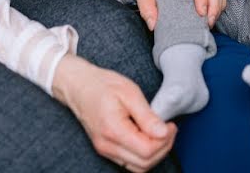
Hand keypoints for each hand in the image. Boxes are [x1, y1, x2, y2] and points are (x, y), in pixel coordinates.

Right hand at [52, 55, 176, 171]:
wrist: (79, 86)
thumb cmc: (102, 85)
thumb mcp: (129, 93)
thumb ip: (147, 116)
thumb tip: (164, 132)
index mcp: (113, 130)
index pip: (147, 150)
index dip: (165, 140)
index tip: (170, 125)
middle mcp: (107, 146)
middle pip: (145, 163)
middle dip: (163, 148)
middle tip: (169, 129)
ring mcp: (105, 150)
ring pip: (139, 167)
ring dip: (155, 154)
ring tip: (160, 133)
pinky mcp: (106, 150)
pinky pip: (131, 163)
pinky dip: (144, 155)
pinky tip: (148, 138)